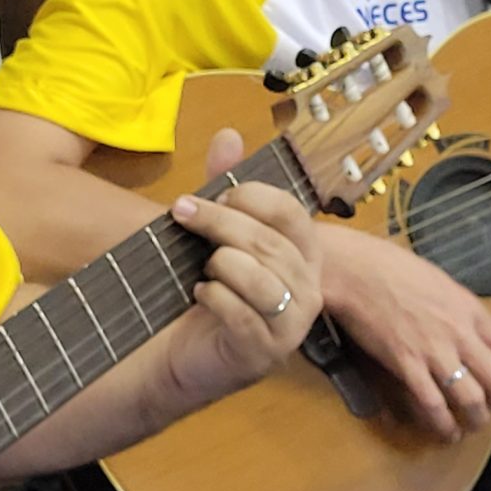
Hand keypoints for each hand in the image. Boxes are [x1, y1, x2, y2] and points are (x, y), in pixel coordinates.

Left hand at [155, 128, 326, 408]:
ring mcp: (291, 326)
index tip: (214, 193)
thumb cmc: (210, 291)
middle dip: (221, 222)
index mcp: (304, 256)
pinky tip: (199, 293)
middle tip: (181, 212)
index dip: (253, 197)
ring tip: (201, 268)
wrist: (186, 356)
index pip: (293, 214)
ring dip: (220, 264)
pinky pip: (241, 314)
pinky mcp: (265, 353)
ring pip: (260, 278)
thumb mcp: (217, 235)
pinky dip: (213, 297)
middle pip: (270, 243)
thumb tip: (228, 134)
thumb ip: (225, 187)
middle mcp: (309, 290)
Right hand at [313, 226, 490, 441]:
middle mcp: (459, 333)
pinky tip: (445, 432)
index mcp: (468, 308)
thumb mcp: (436, 279)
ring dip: (474, 419)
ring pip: (470, 399)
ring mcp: (434, 352)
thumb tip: (457, 320)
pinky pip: (433, 404)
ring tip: (469, 427)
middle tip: (488, 407)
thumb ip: (453, 305)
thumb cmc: (390, 267)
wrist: (356, 271)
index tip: (488, 371)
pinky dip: (443, 424)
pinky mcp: (407, 366)